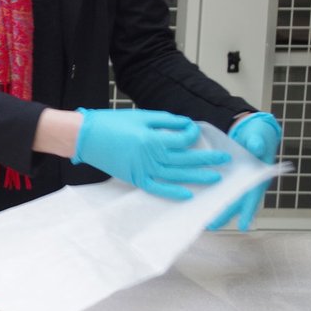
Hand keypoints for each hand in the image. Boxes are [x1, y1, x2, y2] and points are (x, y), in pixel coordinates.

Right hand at [72, 107, 229, 199]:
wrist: (85, 137)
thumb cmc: (110, 123)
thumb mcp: (139, 116)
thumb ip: (164, 120)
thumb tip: (185, 124)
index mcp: (153, 139)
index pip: (183, 140)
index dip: (192, 135)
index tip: (195, 131)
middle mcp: (151, 157)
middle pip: (185, 160)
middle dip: (207, 159)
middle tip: (224, 160)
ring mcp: (143, 170)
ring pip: (176, 176)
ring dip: (197, 177)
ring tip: (215, 178)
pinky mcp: (134, 178)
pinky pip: (157, 188)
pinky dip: (172, 192)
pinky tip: (188, 194)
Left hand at [208, 112, 282, 230]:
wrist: (252, 132)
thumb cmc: (257, 135)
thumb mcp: (258, 135)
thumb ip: (258, 141)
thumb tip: (256, 146)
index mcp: (257, 176)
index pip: (252, 195)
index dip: (247, 211)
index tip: (242, 227)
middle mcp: (246, 182)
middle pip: (235, 202)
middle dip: (224, 214)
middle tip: (211, 226)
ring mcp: (236, 181)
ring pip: (225, 198)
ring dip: (215, 209)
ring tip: (202, 222)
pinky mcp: (226, 177)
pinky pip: (217, 187)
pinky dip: (209, 195)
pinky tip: (195, 202)